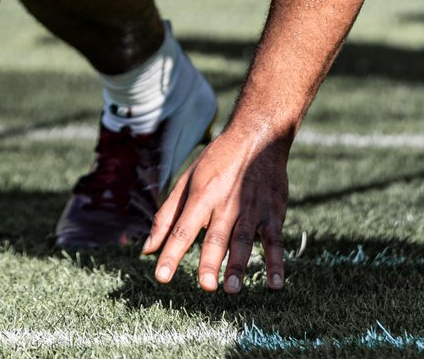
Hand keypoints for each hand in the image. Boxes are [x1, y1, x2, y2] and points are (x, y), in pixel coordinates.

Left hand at [143, 125, 288, 293]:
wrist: (257, 136)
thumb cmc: (217, 162)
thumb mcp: (187, 180)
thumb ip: (166, 216)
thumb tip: (146, 249)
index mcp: (202, 195)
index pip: (183, 227)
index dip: (172, 253)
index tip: (161, 277)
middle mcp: (225, 203)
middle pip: (216, 235)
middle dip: (210, 261)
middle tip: (206, 286)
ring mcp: (250, 208)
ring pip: (243, 239)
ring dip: (238, 265)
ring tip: (231, 288)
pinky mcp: (272, 212)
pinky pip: (274, 240)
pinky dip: (276, 262)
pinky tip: (275, 284)